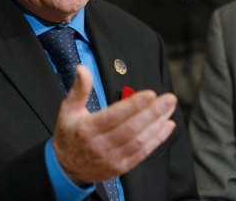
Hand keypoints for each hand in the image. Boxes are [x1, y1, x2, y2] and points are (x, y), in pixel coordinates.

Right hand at [52, 65, 176, 184]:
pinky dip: (157, 139)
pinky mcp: (121, 167)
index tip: (150, 94)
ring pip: (139, 140)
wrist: (66, 167)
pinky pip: (142, 153)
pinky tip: (166, 126)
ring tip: (169, 108)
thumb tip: (82, 69)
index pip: (113, 116)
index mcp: (87, 128)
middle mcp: (100, 145)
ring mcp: (111, 158)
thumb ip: (79, 88)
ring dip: (157, 123)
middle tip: (169, 99)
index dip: (133, 105)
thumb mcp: (68, 109)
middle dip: (153, 112)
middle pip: (131, 128)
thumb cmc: (69, 135)